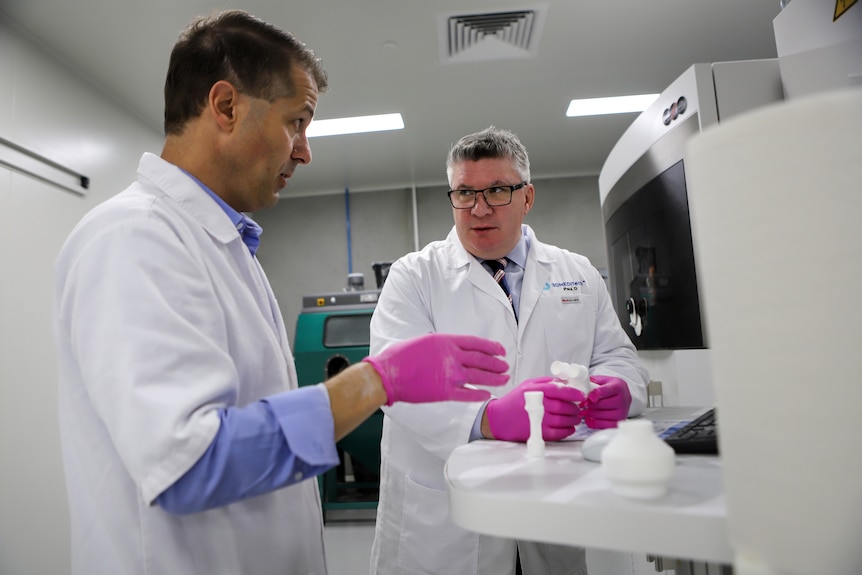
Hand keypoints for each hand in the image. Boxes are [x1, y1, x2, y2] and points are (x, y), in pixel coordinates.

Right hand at [363, 333, 508, 404]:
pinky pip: (468, 394)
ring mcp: (450, 375)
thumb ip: (442, 345)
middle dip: (496, 363)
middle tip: (505, 366)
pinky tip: (488, 394)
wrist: (388, 374)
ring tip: (504, 378)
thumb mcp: (424, 341)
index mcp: (446, 341)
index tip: (500, 350)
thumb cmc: (400, 356)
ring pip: (479, 376)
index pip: (476, 343)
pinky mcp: (445, 392)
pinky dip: (479, 394)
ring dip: (494, 378)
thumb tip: (453, 350)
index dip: (491, 347)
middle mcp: (451, 357)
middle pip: (482, 359)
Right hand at [486, 377, 584, 441]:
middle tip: (578, 408)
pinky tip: (569, 428)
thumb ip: (546, 382)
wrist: (499, 419)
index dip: (573, 392)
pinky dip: (567, 431)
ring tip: (575, 418)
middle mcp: (537, 405)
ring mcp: (538, 420)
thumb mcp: (528, 385)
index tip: (581, 395)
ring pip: (563, 420)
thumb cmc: (513, 401)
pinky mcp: (537, 433)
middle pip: (564, 406)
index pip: (559, 390)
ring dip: (573, 420)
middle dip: (575, 408)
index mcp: (535, 391)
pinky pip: (558, 433)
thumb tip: (565, 383)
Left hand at [582, 375, 631, 428]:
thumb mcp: (602, 380)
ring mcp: (622, 412)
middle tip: (584, 403)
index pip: (605, 391)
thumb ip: (591, 382)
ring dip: (590, 413)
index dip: (595, 394)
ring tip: (587, 409)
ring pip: (600, 415)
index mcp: (618, 386)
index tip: (589, 397)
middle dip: (589, 404)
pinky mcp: (619, 422)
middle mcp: (623, 399)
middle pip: (600, 404)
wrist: (623, 395)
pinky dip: (593, 423)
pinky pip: (602, 425)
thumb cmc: (610, 387)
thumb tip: (580, 388)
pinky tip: (590, 418)